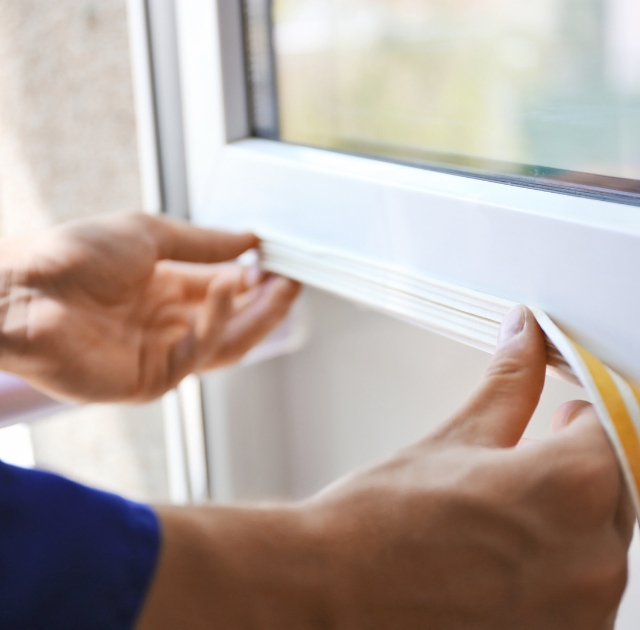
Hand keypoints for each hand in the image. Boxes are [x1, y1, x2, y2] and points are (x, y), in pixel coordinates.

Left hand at [0, 213, 299, 401]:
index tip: (281, 263)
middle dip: (266, 304)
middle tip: (293, 283)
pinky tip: (229, 287)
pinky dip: (217, 321)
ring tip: (280, 288)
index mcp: (164, 290)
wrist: (22, 289)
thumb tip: (249, 240)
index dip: (254, 279)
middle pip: (232, 323)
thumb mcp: (149, 235)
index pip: (224, 291)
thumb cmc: (71, 257)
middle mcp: (166, 324)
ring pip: (225, 345)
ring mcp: (160, 354)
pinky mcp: (150, 380)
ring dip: (256, 318)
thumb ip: (203, 243)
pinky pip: (197, 354)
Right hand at [138, 306, 633, 629]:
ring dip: (570, 518)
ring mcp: (579, 614)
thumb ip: (508, 383)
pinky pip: (582, 590)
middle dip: (578, 466)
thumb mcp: (455, 438)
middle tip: (528, 457)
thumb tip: (525, 335)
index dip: (587, 417)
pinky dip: (558, 566)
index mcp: (569, 488)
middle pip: (616, 489)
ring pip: (601, 543)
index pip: (617, 431)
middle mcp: (590, 560)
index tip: (566, 413)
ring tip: (506, 509)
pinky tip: (505, 554)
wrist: (333, 588)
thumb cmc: (380, 521)